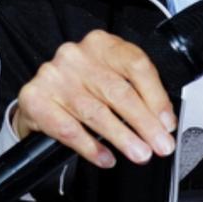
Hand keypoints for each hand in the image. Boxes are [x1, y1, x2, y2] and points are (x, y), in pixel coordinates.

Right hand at [13, 30, 177, 168]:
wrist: (39, 98)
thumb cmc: (82, 88)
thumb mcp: (111, 79)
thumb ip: (137, 94)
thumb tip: (162, 123)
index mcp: (101, 44)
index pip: (136, 65)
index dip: (156, 97)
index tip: (167, 123)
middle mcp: (76, 56)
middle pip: (118, 91)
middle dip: (144, 123)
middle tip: (160, 145)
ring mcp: (53, 76)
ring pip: (95, 112)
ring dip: (122, 137)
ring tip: (139, 153)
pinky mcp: (34, 98)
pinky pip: (68, 128)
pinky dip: (90, 147)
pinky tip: (105, 157)